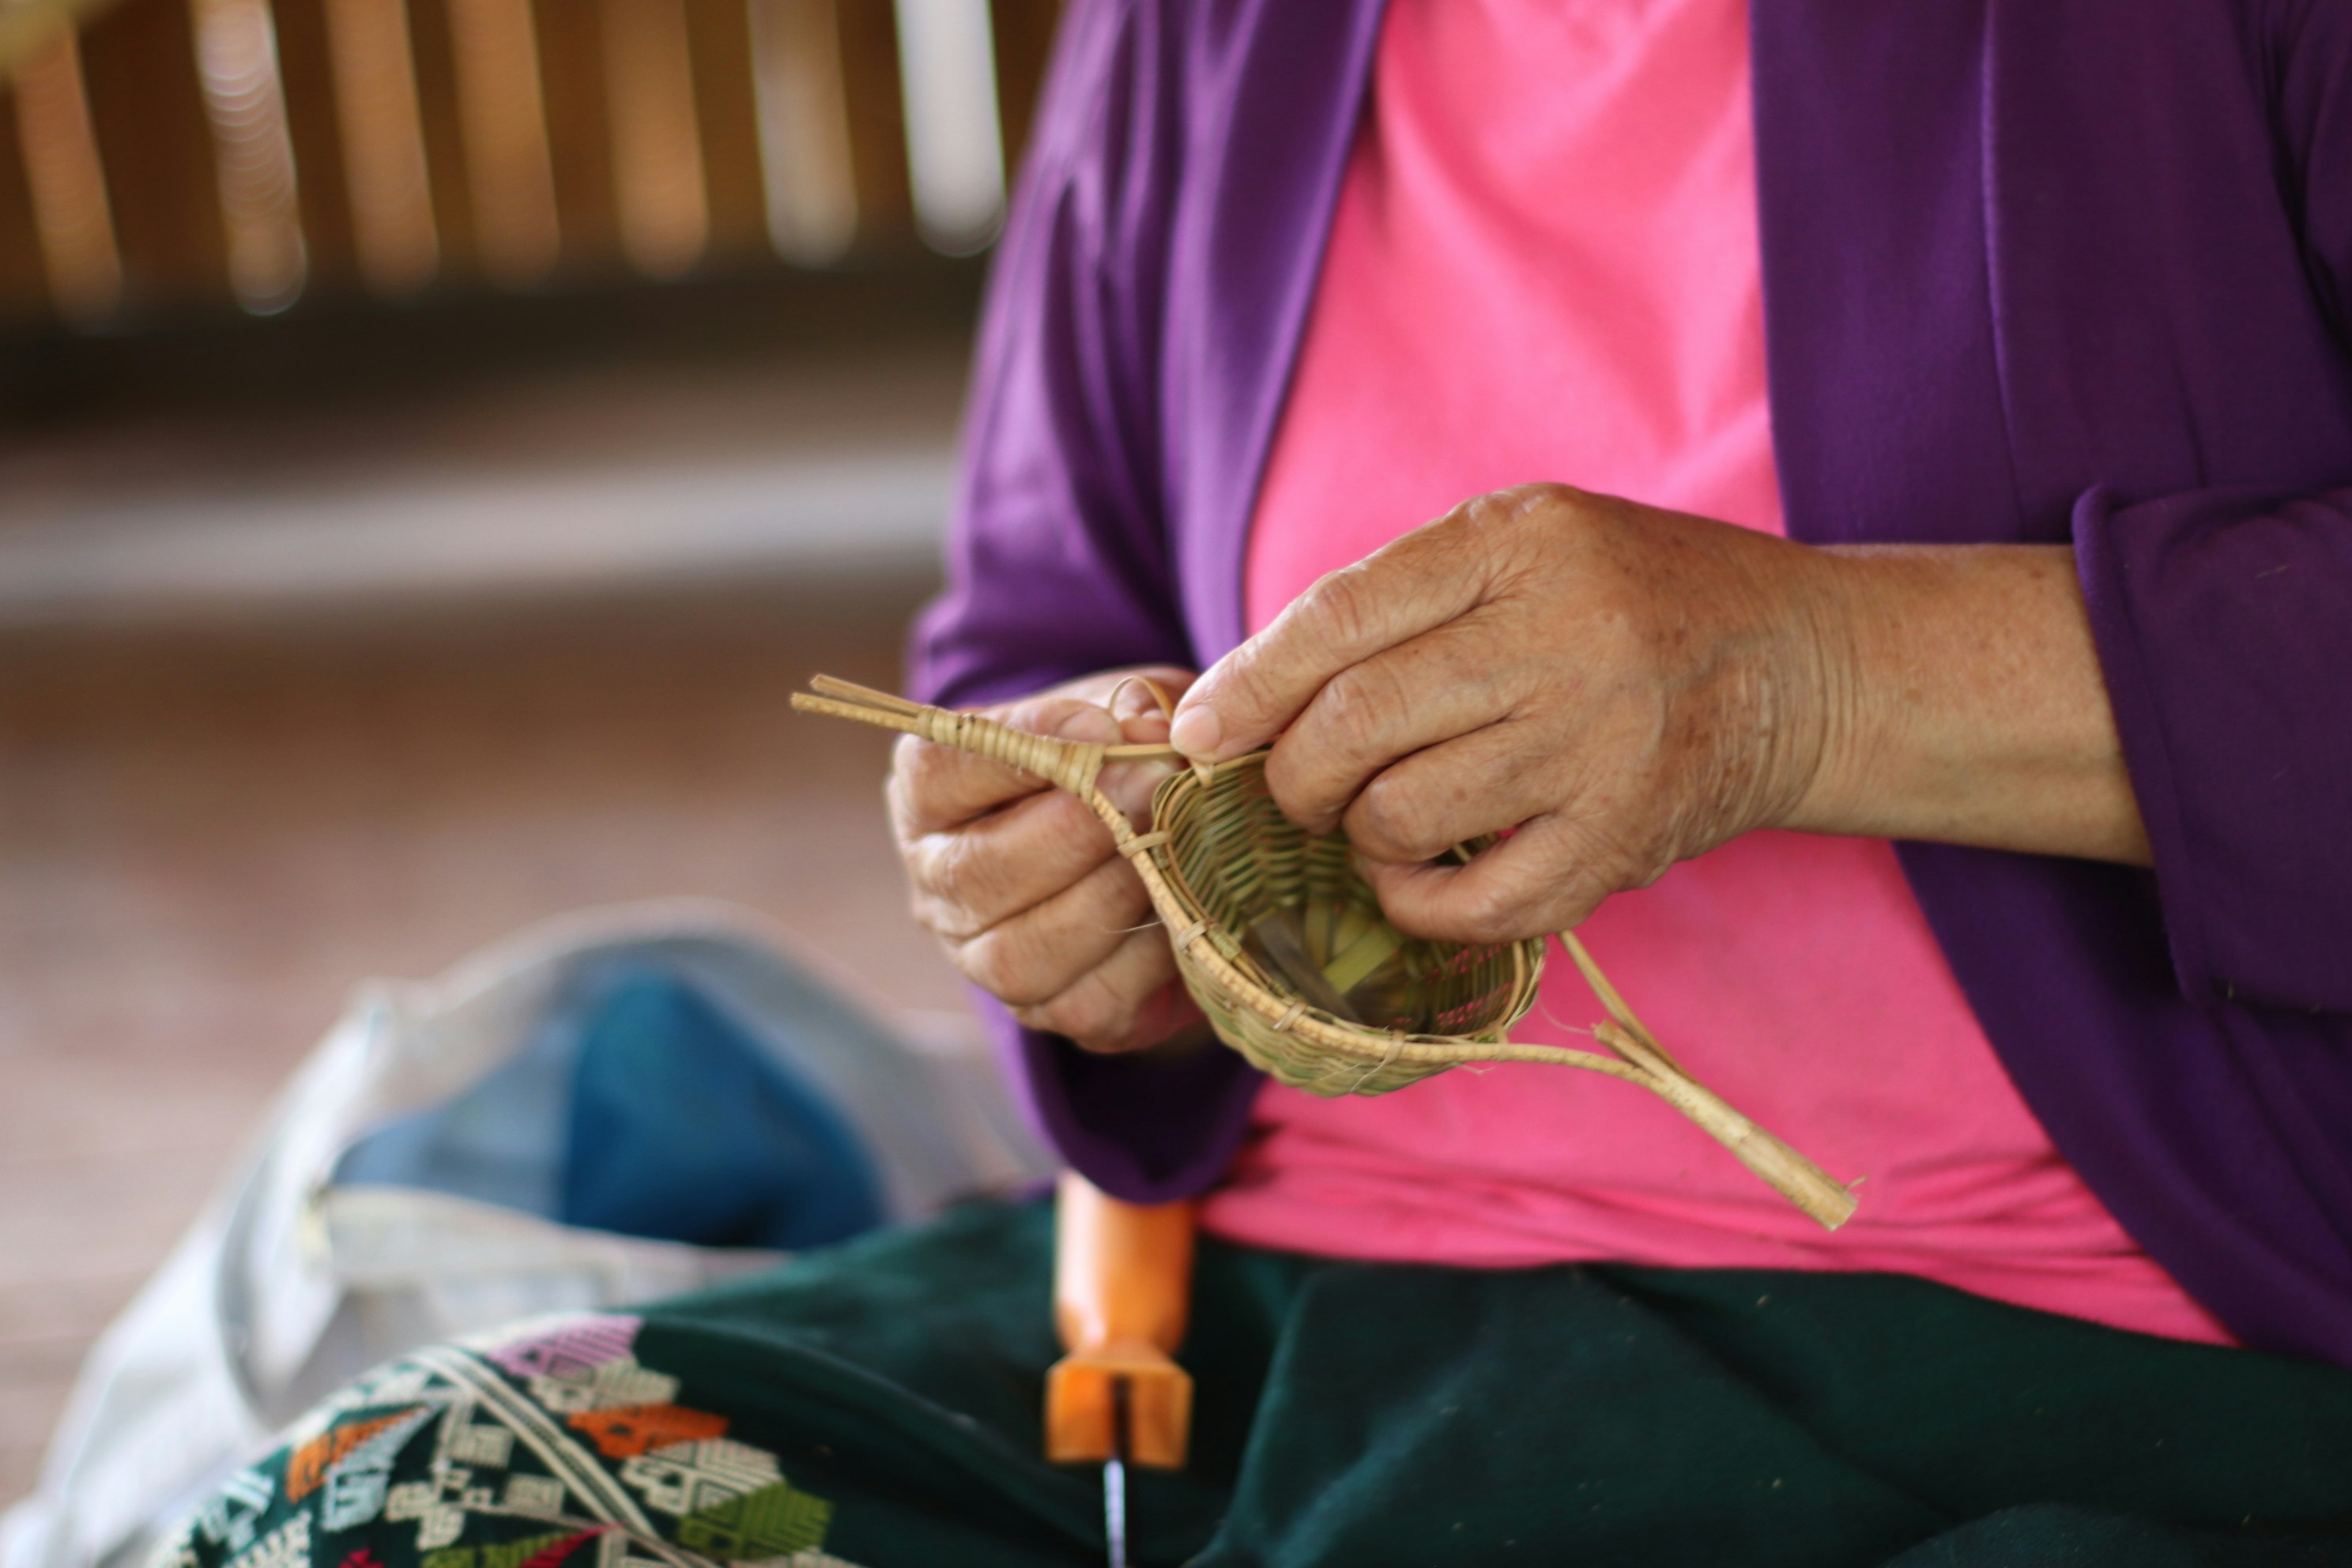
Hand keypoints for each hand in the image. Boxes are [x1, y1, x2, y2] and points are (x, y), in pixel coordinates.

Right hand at [889, 667, 1205, 1051]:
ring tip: (1168, 850)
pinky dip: (1139, 961)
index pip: (938, 769)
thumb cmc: (1114, 759)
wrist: (1146, 835)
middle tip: (1154, 789)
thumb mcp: (1119, 710)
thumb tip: (1146, 729)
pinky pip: (1082, 1003)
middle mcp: (936, 880)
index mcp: (928, 794)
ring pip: (1019, 953)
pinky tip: (1178, 910)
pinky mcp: (1044, 1011)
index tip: (1103, 728)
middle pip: (977, 871)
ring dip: (1105, 897)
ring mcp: (979, 957)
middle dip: (1076, 829)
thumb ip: (1126, 707)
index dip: (1021, 748)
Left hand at [1167, 484, 1842, 944]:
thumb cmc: (1619, 600)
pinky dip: (1414, 902)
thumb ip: (1389, 603)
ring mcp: (1599, 747)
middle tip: (1295, 784)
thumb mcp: (1516, 549)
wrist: (1792, 664)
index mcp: (1522, 544)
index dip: (1247, 684)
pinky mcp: (1622, 841)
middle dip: (1291, 772)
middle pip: (1356, 725)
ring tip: (1378, 815)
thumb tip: (1229, 702)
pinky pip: (1473, 904)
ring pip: (1400, 818)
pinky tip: (1417, 875)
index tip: (1194, 731)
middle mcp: (1565, 638)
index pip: (1340, 617)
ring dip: (1356, 833)